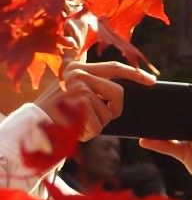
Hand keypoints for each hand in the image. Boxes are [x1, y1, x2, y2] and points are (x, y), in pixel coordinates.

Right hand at [34, 60, 154, 141]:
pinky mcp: (78, 101)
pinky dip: (89, 132)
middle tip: (99, 118)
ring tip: (78, 123)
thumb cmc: (55, 113)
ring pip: (108, 112)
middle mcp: (79, 73)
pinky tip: (75, 129)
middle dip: (114, 110)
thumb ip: (91, 84)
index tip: (152, 81)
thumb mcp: (72, 92)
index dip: (135, 74)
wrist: (31, 125)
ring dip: (96, 125)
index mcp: (79, 68)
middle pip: (118, 93)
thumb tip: (119, 88)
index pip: (114, 68)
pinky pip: (98, 123)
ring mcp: (79, 85)